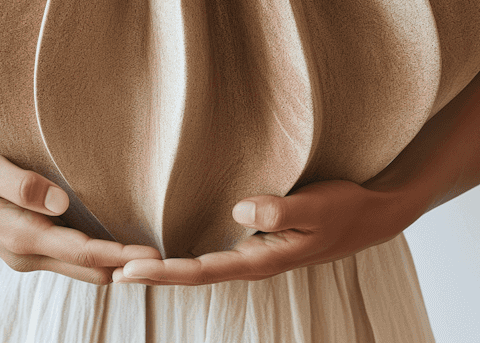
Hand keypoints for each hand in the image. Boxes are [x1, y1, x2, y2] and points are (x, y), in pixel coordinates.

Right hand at [0, 140, 162, 284]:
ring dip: (114, 264)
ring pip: (82, 268)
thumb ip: (21, 183)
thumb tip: (60, 203)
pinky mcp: (29, 246)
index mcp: (22, 237)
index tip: (155, 256)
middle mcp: (28, 253)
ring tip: (155, 255)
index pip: (83, 253)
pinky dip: (97, 257)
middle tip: (173, 259)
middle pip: (89, 269)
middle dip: (126, 266)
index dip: (120, 255)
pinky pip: (70, 259)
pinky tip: (119, 244)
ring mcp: (28, 254)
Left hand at [111, 179, 414, 286]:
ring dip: (165, 267)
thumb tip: (239, 209)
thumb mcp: (316, 206)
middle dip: (152, 274)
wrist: (371, 216)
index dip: (163, 272)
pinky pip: (214, 250)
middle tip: (108, 270)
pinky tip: (169, 243)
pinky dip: (186, 251)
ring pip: (200, 264)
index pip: (201, 270)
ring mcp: (253, 252)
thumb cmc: (344, 209)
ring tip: (126, 262)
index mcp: (261, 260)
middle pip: (192, 272)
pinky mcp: (257, 240)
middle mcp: (251, 260)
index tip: (127, 270)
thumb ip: (279, 209)